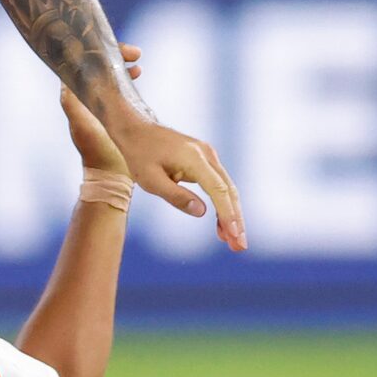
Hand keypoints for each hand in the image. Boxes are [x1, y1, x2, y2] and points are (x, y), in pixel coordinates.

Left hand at [61, 44, 140, 176]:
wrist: (112, 175)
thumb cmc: (96, 150)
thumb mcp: (81, 124)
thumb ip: (72, 102)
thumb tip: (65, 76)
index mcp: (78, 98)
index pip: (84, 65)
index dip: (98, 52)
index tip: (117, 50)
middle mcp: (88, 98)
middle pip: (99, 68)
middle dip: (116, 57)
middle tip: (135, 54)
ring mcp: (103, 105)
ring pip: (111, 77)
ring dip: (123, 67)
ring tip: (138, 66)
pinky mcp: (117, 112)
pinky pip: (120, 89)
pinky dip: (128, 81)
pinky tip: (138, 78)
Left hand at [104, 108, 246, 250]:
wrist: (136, 129)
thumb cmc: (140, 154)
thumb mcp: (151, 180)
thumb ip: (176, 197)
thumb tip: (202, 212)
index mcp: (195, 158)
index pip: (218, 190)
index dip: (227, 214)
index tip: (234, 235)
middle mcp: (207, 155)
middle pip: (229, 190)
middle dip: (236, 220)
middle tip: (240, 246)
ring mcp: (208, 156)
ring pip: (227, 189)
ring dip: (231, 215)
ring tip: (232, 242)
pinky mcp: (205, 160)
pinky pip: (219, 184)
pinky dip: (222, 205)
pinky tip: (221, 225)